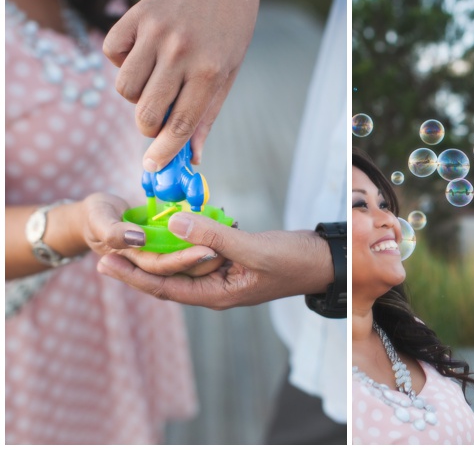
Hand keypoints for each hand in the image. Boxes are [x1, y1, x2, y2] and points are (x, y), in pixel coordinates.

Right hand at [81, 193, 222, 275]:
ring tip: (232, 233)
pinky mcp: (167, 247)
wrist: (92, 213)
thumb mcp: (99, 218)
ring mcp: (160, 258)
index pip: (163, 270)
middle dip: (204, 257)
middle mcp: (150, 267)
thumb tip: (139, 239)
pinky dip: (200, 237)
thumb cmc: (92, 216)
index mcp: (134, 266)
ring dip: (207, 247)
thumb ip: (114, 231)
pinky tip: (223, 225)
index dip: (184, 260)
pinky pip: (186, 244)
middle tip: (228, 245)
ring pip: (187, 258)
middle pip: (181, 269)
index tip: (208, 250)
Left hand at [96, 212, 333, 309]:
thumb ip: (213, 237)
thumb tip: (173, 224)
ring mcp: (224, 274)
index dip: (133, 277)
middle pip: (169, 278)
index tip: (104, 263)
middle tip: (107, 249)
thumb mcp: (253, 249)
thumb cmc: (294, 261)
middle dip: (138, 265)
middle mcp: (216, 288)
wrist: (323, 260)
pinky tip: (174, 226)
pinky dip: (186, 239)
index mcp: (217, 294)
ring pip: (184, 263)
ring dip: (160, 250)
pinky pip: (201, 250)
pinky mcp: (233, 259)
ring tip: (133, 237)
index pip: (165, 289)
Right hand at [103, 0, 262, 170]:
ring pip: (123, 88)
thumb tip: (191, 160)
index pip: (180, 124)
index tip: (151, 167)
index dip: (164, 151)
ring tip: (156, 81)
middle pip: (146, 113)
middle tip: (158, 117)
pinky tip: (144, 55)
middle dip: (149, 127)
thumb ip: (205, 118)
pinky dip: (122, 62)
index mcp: (209, 71)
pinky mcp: (136, 14)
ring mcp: (156, 31)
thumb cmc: (229, 37)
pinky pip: (112, 54)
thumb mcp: (227, 78)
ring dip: (136, 96)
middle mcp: (181, 52)